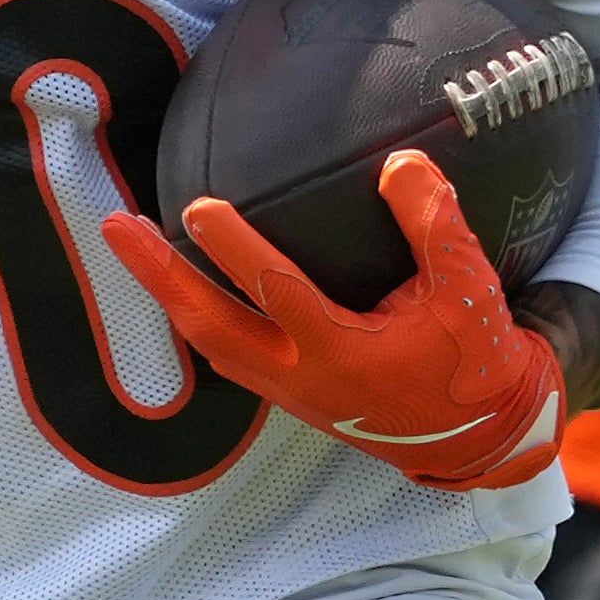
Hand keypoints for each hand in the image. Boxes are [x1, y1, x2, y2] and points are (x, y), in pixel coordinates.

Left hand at [98, 150, 566, 489]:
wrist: (482, 435)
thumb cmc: (476, 361)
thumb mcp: (470, 288)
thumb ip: (435, 224)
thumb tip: (400, 164)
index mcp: (342, 353)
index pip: (274, 293)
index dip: (234, 251)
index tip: (197, 208)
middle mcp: (303, 378)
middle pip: (209, 325)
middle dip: (157, 276)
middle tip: (116, 227)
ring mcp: (292, 393)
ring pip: (212, 344)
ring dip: (170, 296)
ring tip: (136, 247)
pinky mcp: (294, 397)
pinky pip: (232, 356)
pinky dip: (201, 319)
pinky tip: (188, 287)